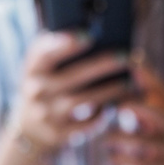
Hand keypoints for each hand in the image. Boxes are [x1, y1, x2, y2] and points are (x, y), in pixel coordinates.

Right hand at [10, 30, 133, 150]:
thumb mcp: (44, 69)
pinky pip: (86, 123)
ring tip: (132, 82)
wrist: (31, 129)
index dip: (65, 43)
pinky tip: (117, 103)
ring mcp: (46, 114)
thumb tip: (95, 30)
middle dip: (102, 65)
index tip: (89, 35)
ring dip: (110, 91)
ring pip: (84, 101)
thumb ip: (59, 51)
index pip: (44, 53)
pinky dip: (103, 114)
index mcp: (33, 68)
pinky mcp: (58, 133)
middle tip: (127, 57)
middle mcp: (36, 91)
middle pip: (73, 76)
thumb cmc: (47, 86)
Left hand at [104, 62, 163, 164]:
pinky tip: (111, 160)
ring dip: (120, 140)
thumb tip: (133, 69)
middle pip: (155, 110)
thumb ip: (152, 97)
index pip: (161, 88)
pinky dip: (123, 162)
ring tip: (106, 141)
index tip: (131, 63)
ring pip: (142, 140)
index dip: (146, 76)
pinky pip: (141, 163)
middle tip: (115, 109)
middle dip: (134, 107)